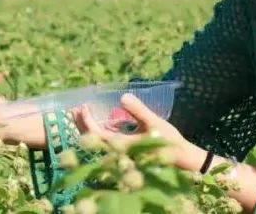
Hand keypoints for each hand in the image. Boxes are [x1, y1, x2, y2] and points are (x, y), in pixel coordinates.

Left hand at [73, 93, 206, 171]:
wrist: (180, 158)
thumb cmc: (168, 141)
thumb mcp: (154, 123)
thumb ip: (138, 111)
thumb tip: (122, 96)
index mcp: (121, 145)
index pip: (96, 135)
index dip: (87, 121)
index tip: (83, 107)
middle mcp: (117, 151)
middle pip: (92, 139)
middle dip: (82, 124)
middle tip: (75, 108)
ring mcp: (120, 152)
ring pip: (98, 140)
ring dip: (89, 127)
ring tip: (83, 113)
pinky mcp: (125, 150)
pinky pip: (106, 141)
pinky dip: (99, 130)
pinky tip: (101, 121)